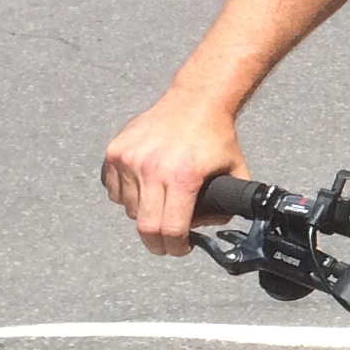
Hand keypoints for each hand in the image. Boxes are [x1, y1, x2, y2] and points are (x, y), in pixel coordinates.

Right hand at [102, 92, 245, 258]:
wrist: (195, 100)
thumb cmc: (215, 136)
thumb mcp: (235, 170)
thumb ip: (229, 203)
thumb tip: (214, 229)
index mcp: (183, 177)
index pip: (171, 229)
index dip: (176, 247)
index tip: (181, 249)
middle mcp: (152, 168)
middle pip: (145, 226)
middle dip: (157, 243)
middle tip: (166, 243)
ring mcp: (129, 159)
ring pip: (129, 209)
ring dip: (144, 215)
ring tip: (161, 205)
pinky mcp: (115, 151)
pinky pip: (114, 191)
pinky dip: (128, 197)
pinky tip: (145, 189)